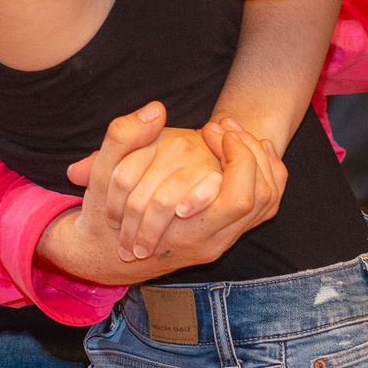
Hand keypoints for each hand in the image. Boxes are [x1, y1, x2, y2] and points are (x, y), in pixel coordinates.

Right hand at [39, 109, 286, 286]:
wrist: (103, 257)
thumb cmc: (101, 219)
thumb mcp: (101, 178)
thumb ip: (122, 139)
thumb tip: (156, 109)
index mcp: (187, 232)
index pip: (238, 198)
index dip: (236, 155)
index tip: (212, 128)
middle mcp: (212, 240)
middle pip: (260, 199)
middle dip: (250, 154)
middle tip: (224, 128)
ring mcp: (220, 239)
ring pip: (266, 201)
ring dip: (259, 161)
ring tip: (233, 133)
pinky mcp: (222, 233)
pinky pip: (261, 205)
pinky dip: (262, 174)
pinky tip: (245, 148)